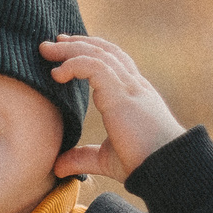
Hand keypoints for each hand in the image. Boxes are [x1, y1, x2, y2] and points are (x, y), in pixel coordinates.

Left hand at [40, 35, 185, 181]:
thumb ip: (83, 157)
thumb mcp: (106, 159)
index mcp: (133, 96)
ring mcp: (129, 87)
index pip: (114, 62)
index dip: (90, 52)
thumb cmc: (143, 164)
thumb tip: (57, 167)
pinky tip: (57, 74)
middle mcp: (133, 86)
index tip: (65, 50)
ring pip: (98, 54)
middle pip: (105, 51)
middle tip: (51, 43)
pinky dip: (74, 64)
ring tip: (47, 50)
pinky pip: (95, 66)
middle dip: (77, 44)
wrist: (166, 169)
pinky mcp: (121, 94)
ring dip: (70, 49)